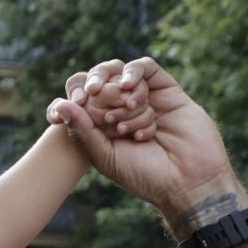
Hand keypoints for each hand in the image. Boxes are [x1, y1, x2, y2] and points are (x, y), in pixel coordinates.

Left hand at [47, 57, 233, 214]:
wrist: (187, 180)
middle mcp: (121, 108)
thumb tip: (60, 105)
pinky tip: (128, 87)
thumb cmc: (144, 175)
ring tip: (123, 122)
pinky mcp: (166, 89)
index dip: (70, 98)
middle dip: (92, 89)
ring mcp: (145, 98)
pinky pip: (144, 67)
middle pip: (98, 81)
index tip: (66, 108)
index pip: (78, 99)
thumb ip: (82, 131)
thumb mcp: (104, 156)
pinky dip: (133, 72)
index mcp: (102, 125)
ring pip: (120, 76)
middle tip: (91, 96)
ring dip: (118, 96)